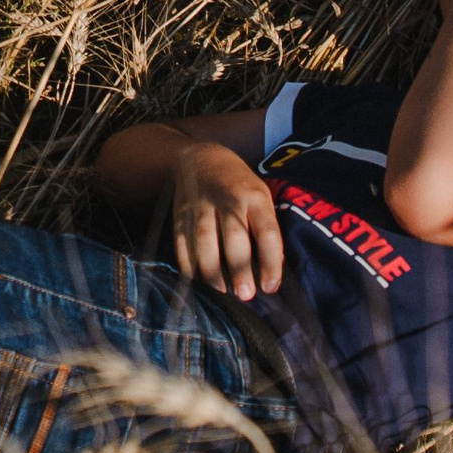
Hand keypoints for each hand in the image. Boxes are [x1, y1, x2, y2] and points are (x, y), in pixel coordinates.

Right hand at [170, 141, 284, 299]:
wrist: (201, 158)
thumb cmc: (239, 185)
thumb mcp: (260, 195)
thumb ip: (264, 228)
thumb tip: (271, 269)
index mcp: (254, 196)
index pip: (266, 231)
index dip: (271, 261)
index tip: (271, 286)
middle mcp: (228, 200)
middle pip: (234, 236)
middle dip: (239, 268)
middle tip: (245, 295)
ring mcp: (201, 206)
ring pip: (205, 241)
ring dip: (212, 271)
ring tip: (221, 291)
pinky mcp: (181, 214)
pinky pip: (182, 242)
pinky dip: (188, 264)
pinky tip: (198, 281)